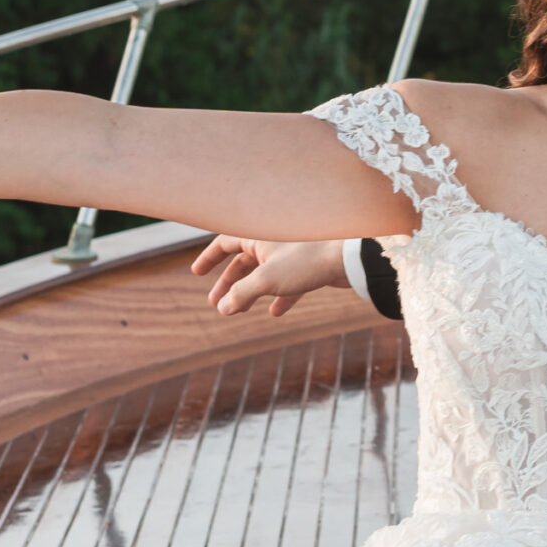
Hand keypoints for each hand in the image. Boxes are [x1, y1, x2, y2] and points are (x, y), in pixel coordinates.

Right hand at [190, 235, 356, 316]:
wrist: (350, 259)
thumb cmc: (306, 262)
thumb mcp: (266, 280)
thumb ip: (241, 294)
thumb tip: (222, 308)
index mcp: (259, 235)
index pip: (226, 242)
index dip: (210, 258)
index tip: (197, 273)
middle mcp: (274, 240)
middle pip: (243, 261)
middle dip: (228, 283)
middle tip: (216, 304)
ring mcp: (293, 253)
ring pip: (265, 273)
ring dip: (249, 292)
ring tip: (237, 310)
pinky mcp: (310, 266)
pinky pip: (289, 282)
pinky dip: (279, 295)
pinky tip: (275, 312)